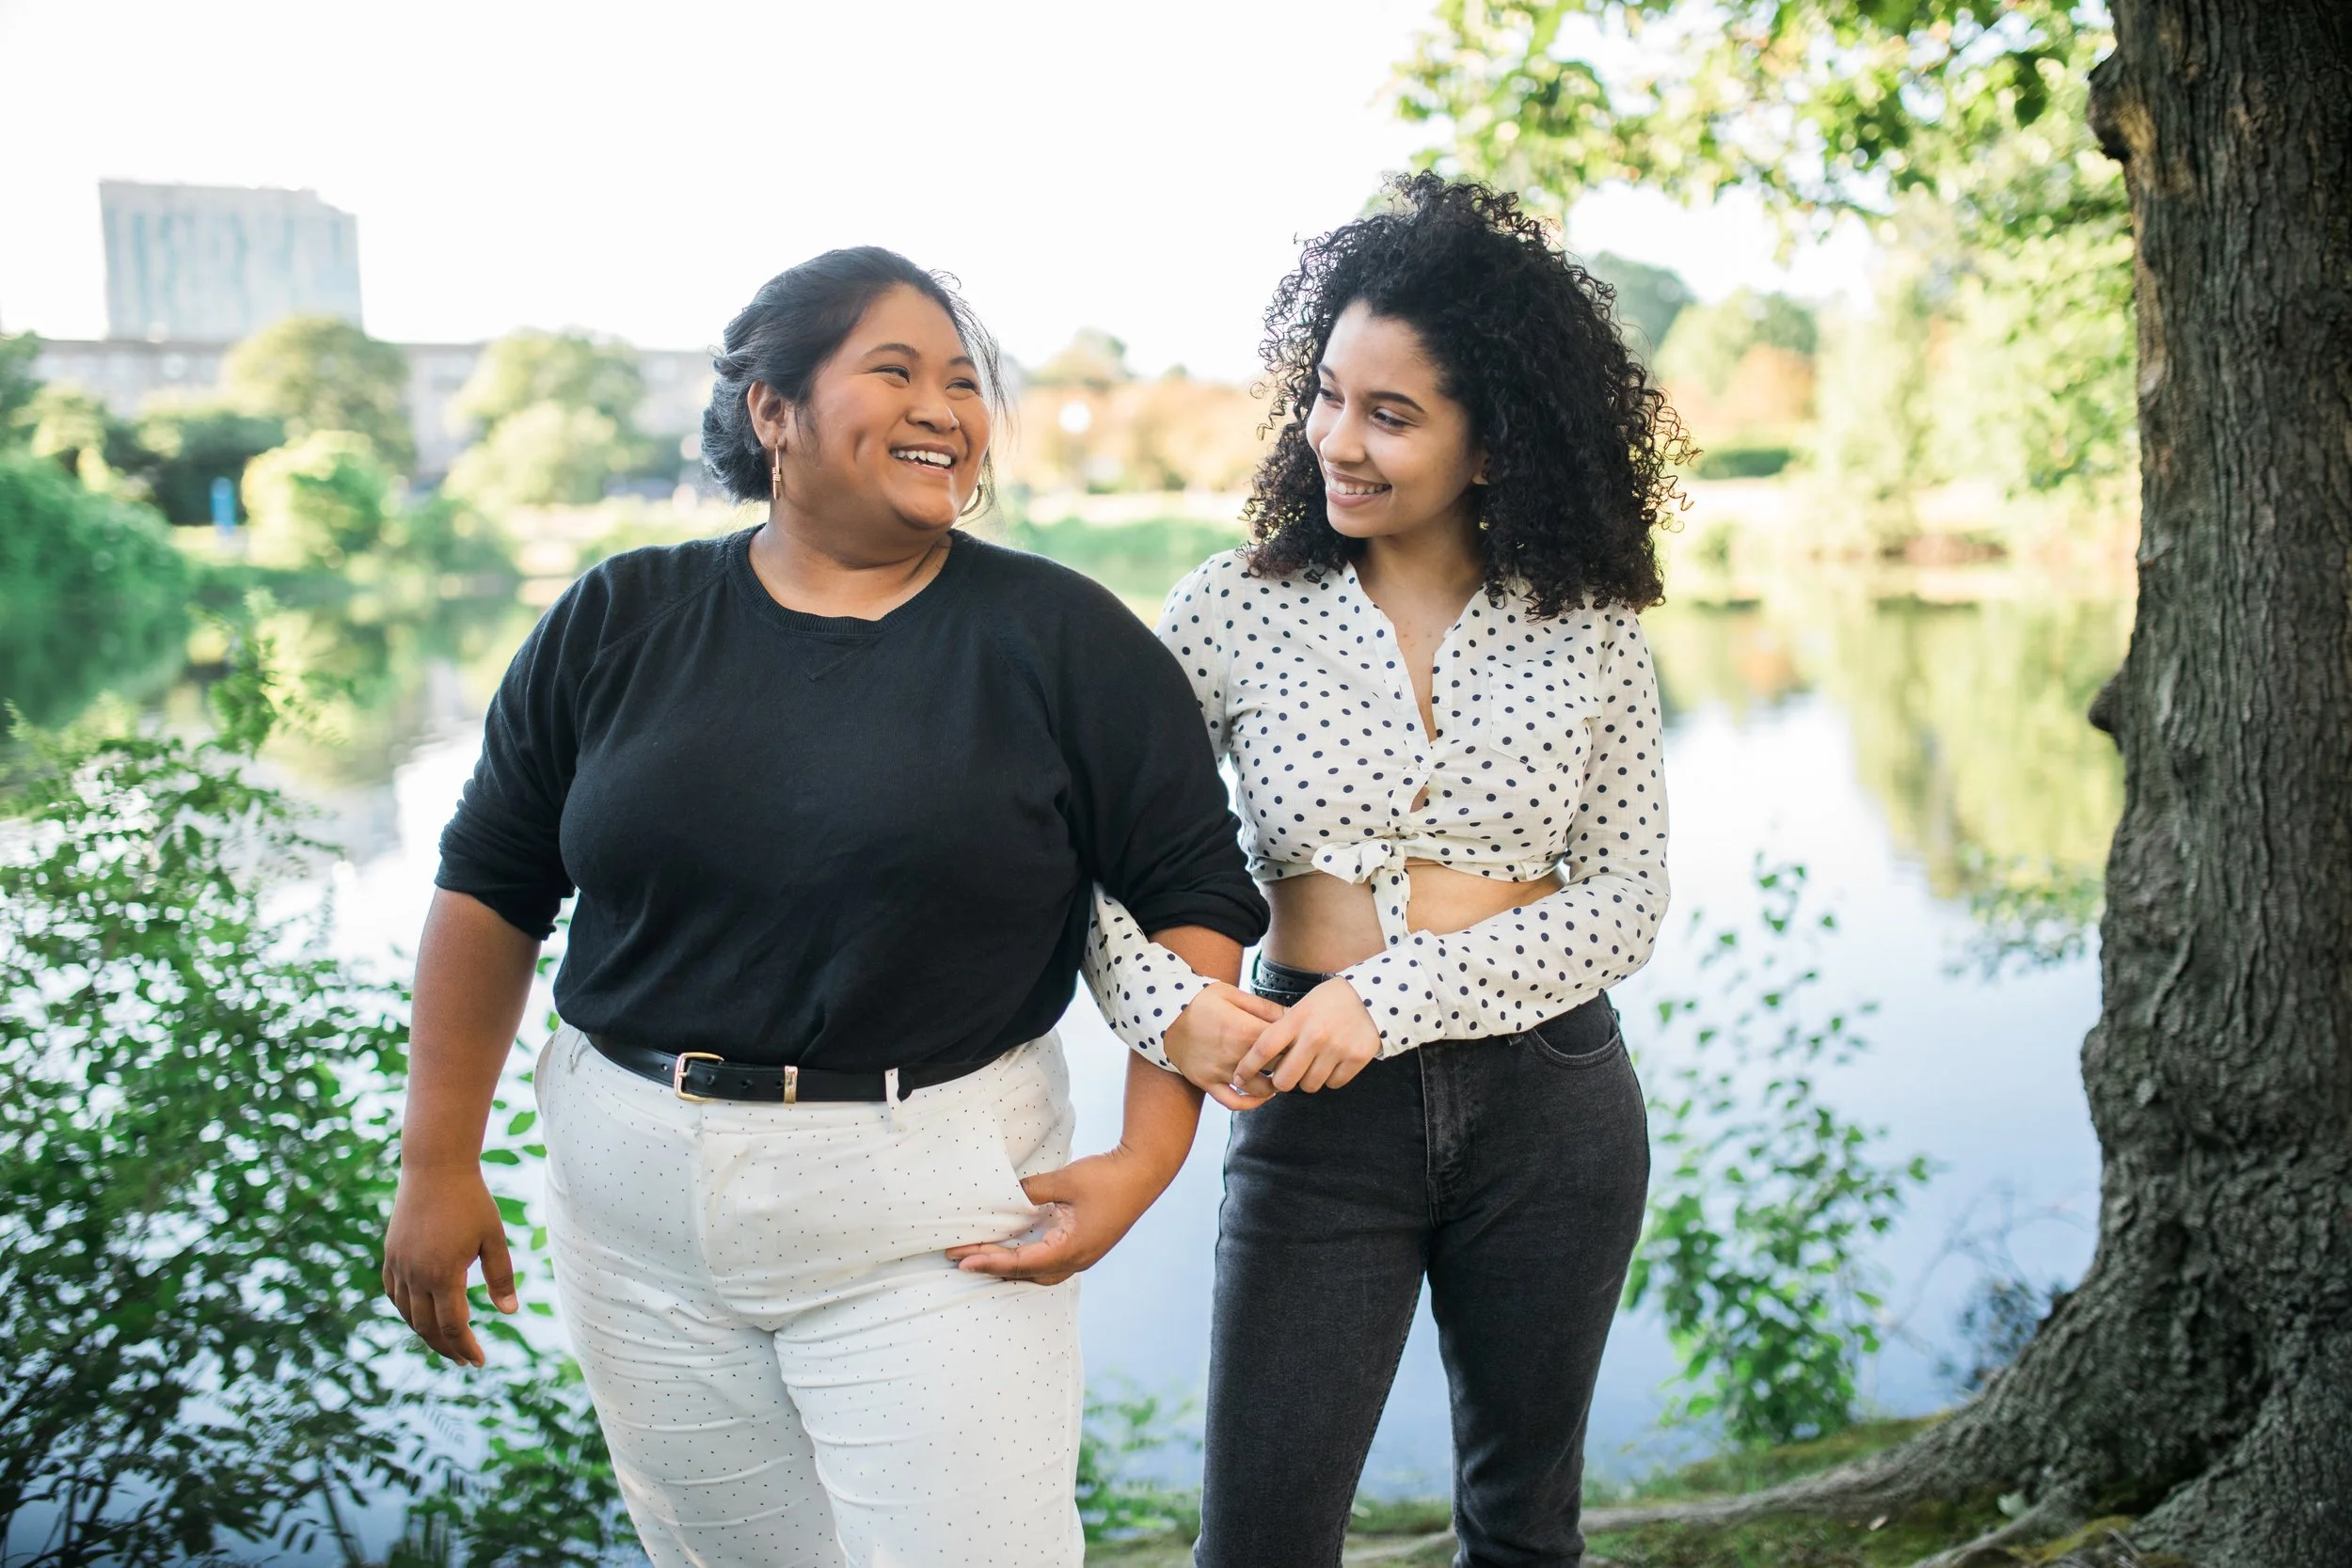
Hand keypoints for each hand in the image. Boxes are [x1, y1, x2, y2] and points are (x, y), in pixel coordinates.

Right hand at [383, 1166, 516, 1366]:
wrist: (435, 1168)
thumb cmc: (471, 1201)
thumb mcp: (494, 1238)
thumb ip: (501, 1277)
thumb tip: (509, 1312)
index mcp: (444, 1274)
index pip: (453, 1327)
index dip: (466, 1348)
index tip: (478, 1362)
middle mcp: (415, 1275)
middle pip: (427, 1328)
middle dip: (447, 1348)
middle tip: (465, 1360)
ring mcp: (398, 1266)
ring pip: (408, 1314)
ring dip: (426, 1333)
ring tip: (446, 1342)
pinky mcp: (390, 1256)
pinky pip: (394, 1295)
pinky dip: (407, 1311)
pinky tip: (422, 1315)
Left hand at [945, 1147, 1164, 1285]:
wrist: (1144, 1172)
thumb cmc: (1108, 1177)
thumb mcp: (1065, 1181)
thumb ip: (1032, 1191)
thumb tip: (1007, 1197)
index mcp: (1072, 1249)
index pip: (1021, 1263)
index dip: (989, 1262)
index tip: (962, 1260)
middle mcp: (1077, 1260)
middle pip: (1027, 1275)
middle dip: (993, 1268)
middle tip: (961, 1259)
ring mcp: (1083, 1255)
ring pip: (1039, 1273)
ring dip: (1010, 1267)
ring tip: (982, 1258)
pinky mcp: (1086, 1245)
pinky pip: (1050, 1261)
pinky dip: (1027, 1259)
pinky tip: (1014, 1247)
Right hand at [1164, 982, 1286, 1110]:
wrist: (1160, 1013)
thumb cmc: (1199, 999)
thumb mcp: (1232, 993)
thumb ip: (1263, 1006)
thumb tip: (1292, 1014)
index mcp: (1245, 1030)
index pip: (1285, 1044)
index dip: (1297, 1044)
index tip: (1301, 1041)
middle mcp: (1236, 1054)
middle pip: (1277, 1068)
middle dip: (1290, 1064)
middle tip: (1295, 1059)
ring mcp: (1220, 1071)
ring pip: (1259, 1089)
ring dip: (1274, 1085)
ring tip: (1279, 1076)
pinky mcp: (1206, 1081)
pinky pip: (1232, 1102)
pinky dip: (1249, 1104)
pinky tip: (1260, 1097)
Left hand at [1233, 977, 1381, 1092]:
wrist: (1373, 996)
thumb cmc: (1329, 1002)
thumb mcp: (1302, 1007)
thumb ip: (1283, 1030)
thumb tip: (1260, 1059)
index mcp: (1297, 1019)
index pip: (1264, 1048)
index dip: (1247, 1067)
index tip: (1238, 1078)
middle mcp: (1316, 1035)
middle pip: (1285, 1079)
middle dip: (1281, 1082)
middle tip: (1285, 1076)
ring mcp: (1337, 1049)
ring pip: (1309, 1085)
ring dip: (1308, 1079)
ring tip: (1314, 1063)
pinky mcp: (1356, 1059)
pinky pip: (1333, 1084)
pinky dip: (1331, 1078)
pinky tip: (1334, 1061)